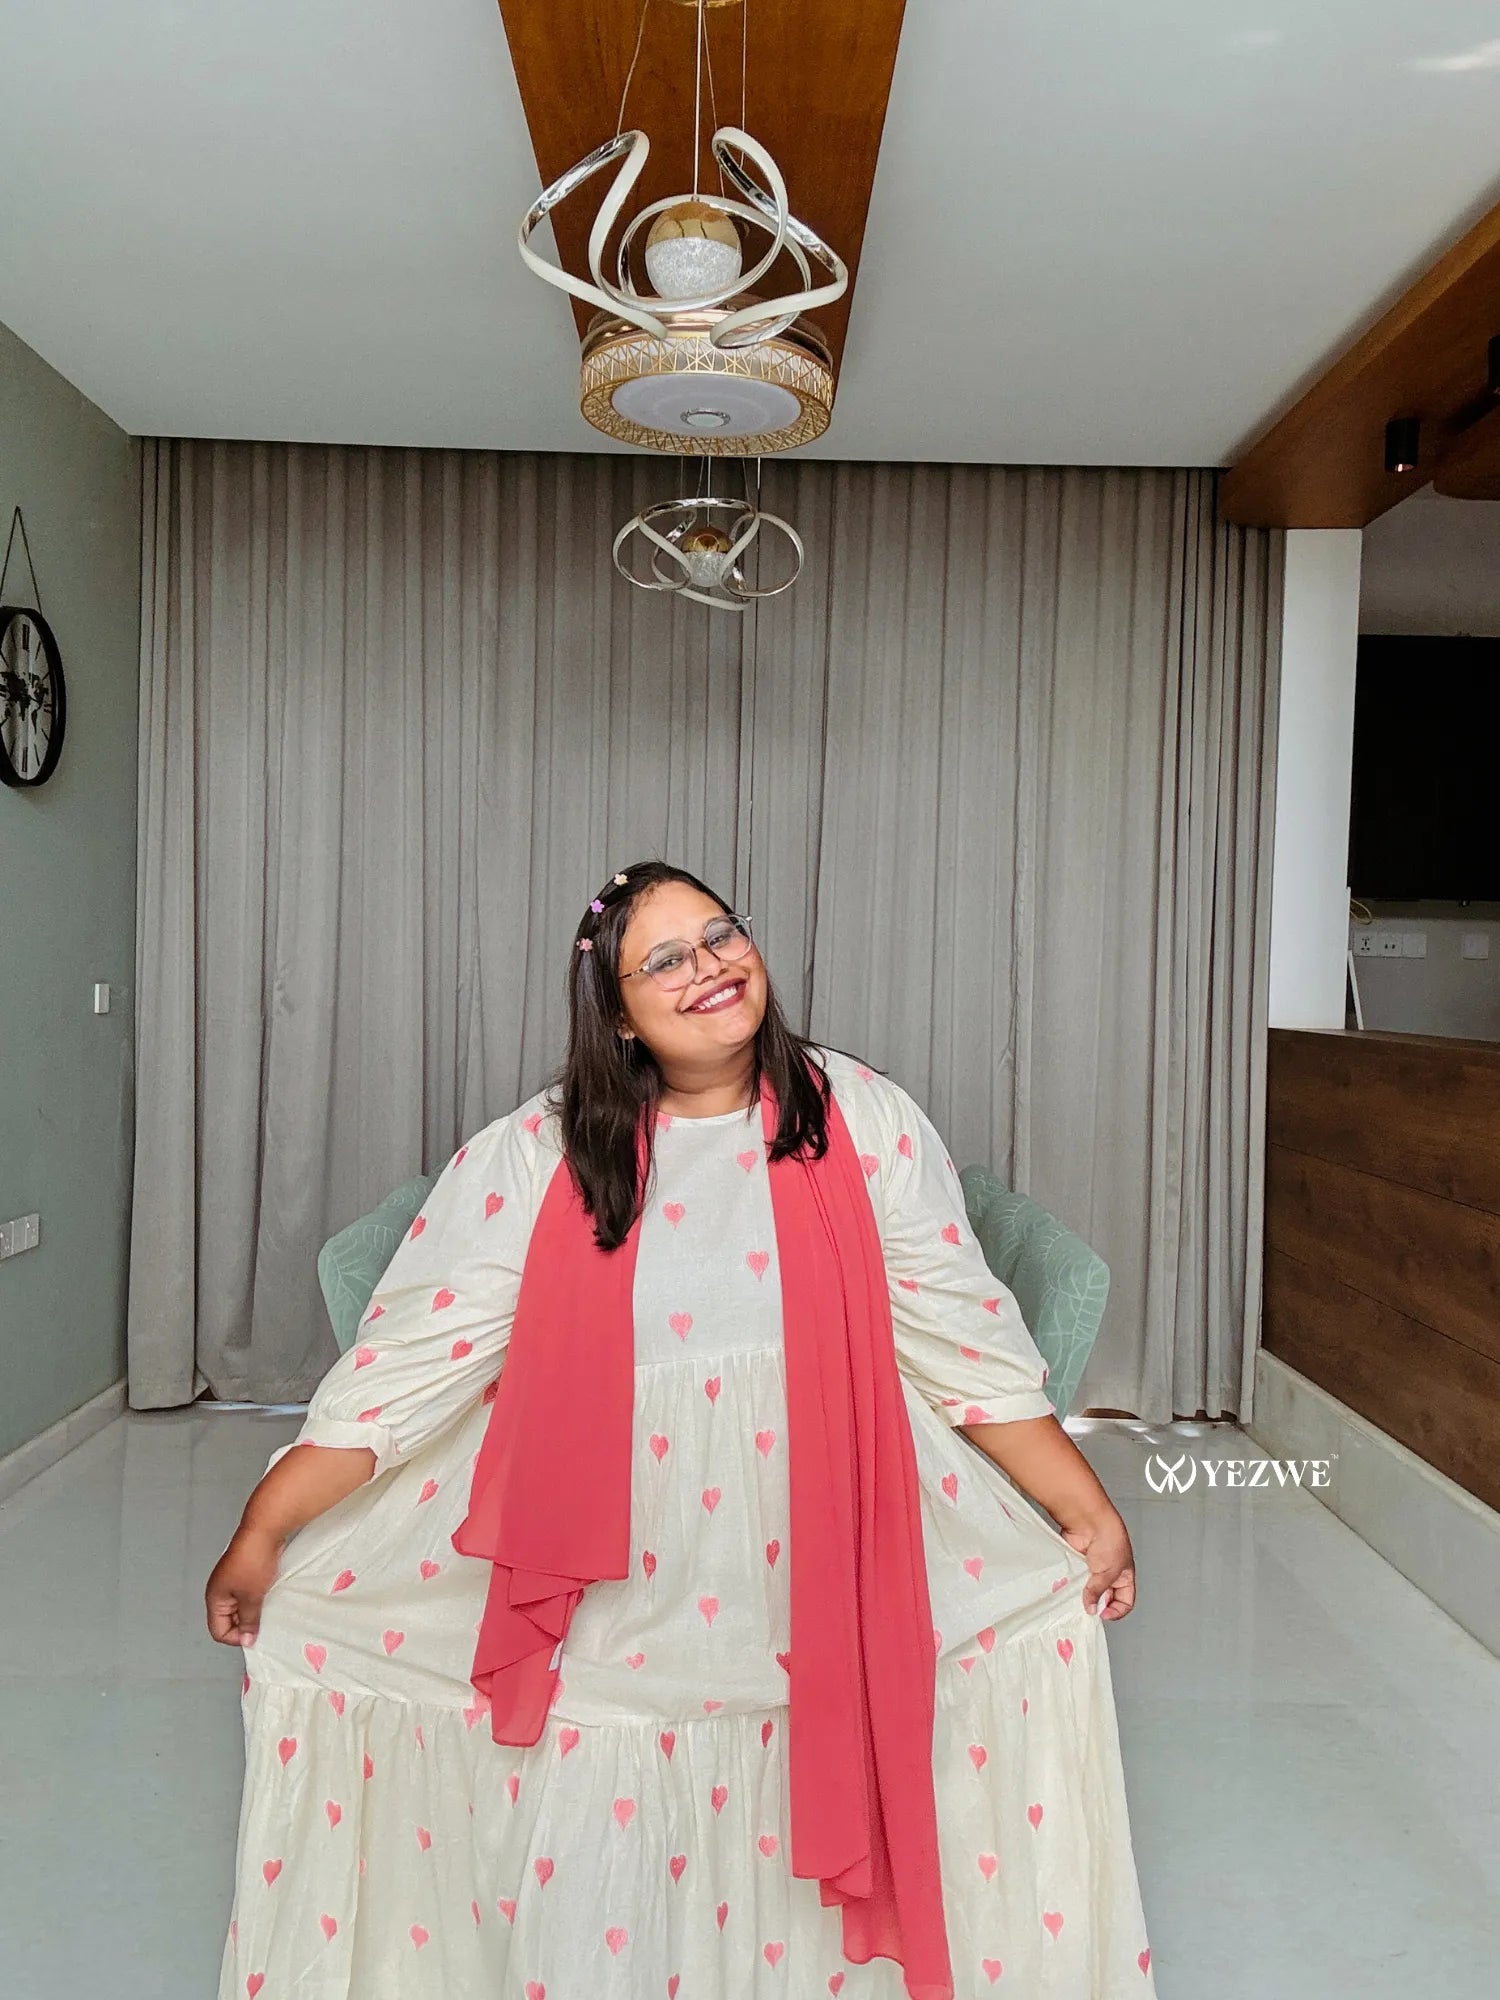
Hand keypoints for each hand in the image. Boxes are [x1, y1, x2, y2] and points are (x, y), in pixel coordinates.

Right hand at [205, 1523, 283, 1647]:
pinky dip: (259, 1599)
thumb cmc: (253, 1560)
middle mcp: (220, 1591)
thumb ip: (248, 1621)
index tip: (254, 1634)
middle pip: (229, 1620)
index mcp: (215, 1598)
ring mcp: (233, 1581)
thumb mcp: (251, 1597)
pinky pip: (250, 1595)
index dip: (236, 1637)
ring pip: (241, 1607)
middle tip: (263, 1623)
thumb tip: (247, 1640)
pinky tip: (271, 1597)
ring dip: (255, 1611)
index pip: (219, 1631)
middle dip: (246, 1624)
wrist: (264, 1531)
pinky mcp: (246, 1574)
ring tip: (268, 1608)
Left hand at [1059, 1507, 1135, 1620]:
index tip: (1103, 1614)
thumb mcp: (1109, 1572)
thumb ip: (1099, 1592)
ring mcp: (1092, 1568)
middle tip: (1088, 1606)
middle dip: (1097, 1603)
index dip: (1117, 1610)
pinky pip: (1074, 1580)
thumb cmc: (1108, 1540)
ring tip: (1077, 1597)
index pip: (1125, 1601)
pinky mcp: (1077, 1563)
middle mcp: (1110, 1573)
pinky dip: (1071, 1585)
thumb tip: (1091, 1607)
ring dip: (1082, 1595)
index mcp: (1125, 1575)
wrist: (1088, 1520)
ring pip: (1087, 1590)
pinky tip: (1068, 1588)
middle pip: (1105, 1598)